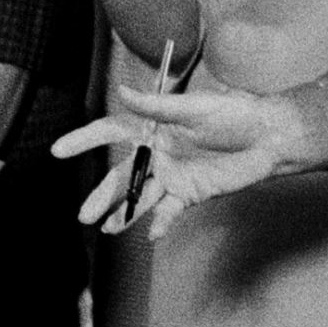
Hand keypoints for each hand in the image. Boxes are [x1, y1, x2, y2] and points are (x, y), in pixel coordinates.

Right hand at [58, 82, 323, 228]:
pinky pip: (169, 211)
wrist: (269, 138)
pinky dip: (160, 222)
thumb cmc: (235, 114)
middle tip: (83, 214)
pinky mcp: (190, 193)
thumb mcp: (198, 107)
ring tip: (107, 228)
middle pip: (122, 176)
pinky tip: (151, 234)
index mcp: (154, 127)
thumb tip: (124, 92)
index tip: (58, 150)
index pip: (112, 132)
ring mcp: (172, 175)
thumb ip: (159, 105)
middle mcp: (158, 153)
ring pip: (140, 197)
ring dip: (123, 213)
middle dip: (102, 194)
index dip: (85, 140)